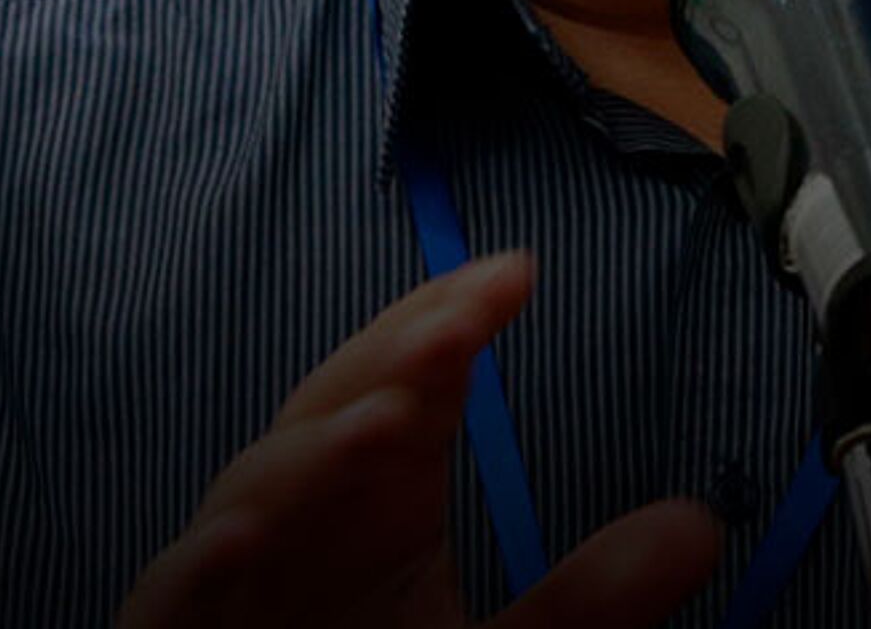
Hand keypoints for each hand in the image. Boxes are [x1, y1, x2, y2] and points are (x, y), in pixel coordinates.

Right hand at [118, 251, 718, 627]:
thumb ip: (588, 604)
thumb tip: (700, 525)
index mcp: (375, 497)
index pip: (413, 378)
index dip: (454, 318)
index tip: (518, 273)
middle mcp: (304, 519)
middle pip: (336, 409)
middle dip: (388, 362)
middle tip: (456, 326)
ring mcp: (233, 580)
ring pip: (256, 494)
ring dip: (311, 455)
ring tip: (377, 424)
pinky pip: (171, 599)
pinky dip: (195, 569)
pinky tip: (234, 540)